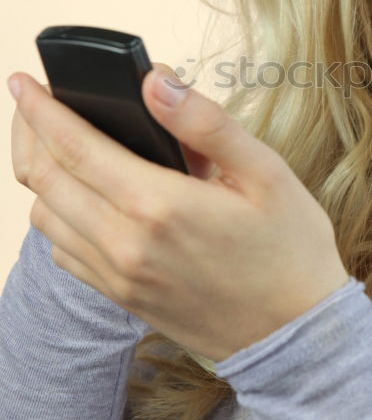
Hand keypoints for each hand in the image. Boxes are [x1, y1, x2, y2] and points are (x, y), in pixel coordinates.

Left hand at [8, 66, 348, 361]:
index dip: (40, 109)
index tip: (23, 82)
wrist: (297, 336)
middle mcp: (126, 244)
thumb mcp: (266, 173)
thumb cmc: (290, 250)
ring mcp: (119, 276)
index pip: (73, 146)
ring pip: (45, 217)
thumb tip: (156, 82)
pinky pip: (63, 253)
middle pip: (44, 179)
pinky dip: (57, 217)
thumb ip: (205, 123)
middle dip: (29, 133)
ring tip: (57, 146)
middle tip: (34, 104)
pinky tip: (81, 197)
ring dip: (41, 176)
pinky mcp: (121, 297)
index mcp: (159, 205)